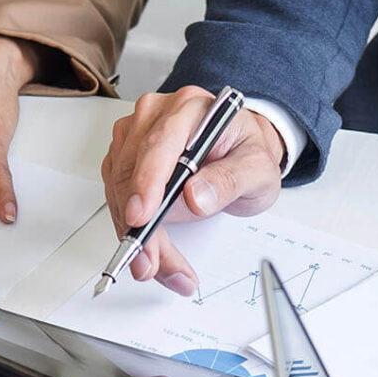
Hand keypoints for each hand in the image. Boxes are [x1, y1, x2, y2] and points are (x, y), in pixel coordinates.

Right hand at [101, 86, 287, 294]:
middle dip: (139, 225)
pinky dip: (133, 232)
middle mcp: (156, 116)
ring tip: (161, 267)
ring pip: (120, 192)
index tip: (141, 217)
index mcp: (190, 109)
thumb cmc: (247, 154)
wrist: (242, 154)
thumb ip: (231, 180)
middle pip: (133, 173)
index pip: (160, 144)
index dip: (146, 183)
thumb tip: (196, 196)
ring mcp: (136, 137)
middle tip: (151, 263)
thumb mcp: (258, 169)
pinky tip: (152, 253)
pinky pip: (119, 200)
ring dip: (136, 236)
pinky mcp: (126, 160)